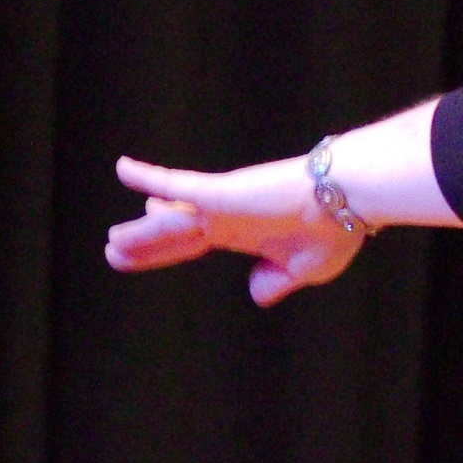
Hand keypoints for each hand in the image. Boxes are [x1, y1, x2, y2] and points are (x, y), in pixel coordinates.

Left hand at [105, 153, 365, 305]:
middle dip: (144, 244)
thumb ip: (276, 282)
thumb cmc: (335, 231)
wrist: (351, 201)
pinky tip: (124, 170)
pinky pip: (179, 184)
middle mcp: (228, 218)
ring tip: (112, 243)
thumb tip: (255, 293)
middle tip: (112, 251)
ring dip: (141, 234)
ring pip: (170, 220)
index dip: (163, 252)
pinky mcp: (225, 192)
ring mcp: (224, 204)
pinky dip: (150, 177)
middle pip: (174, 234)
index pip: (193, 244)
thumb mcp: (305, 271)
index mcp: (244, 234)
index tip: (137, 255)